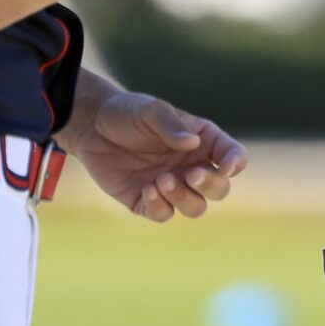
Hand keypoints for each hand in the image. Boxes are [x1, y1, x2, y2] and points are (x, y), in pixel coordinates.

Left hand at [61, 91, 245, 222]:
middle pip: (219, 189)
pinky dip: (160, 206)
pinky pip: (164, 214)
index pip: (233, 156)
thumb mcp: (150, 111)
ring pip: (196, 207)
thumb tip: (193, 144)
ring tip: (161, 179)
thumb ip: (171, 126)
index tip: (224, 167)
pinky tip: (147, 188)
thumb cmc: (126, 113)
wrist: (90, 127)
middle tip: (190, 175)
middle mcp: (192, 167)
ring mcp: (172, 186)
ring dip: (184, 198)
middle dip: (210, 185)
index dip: (235, 164)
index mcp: (203, 142)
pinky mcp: (147, 201)